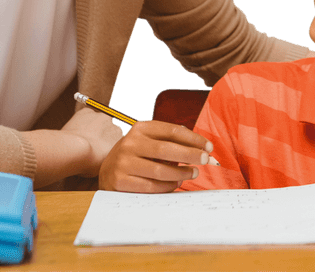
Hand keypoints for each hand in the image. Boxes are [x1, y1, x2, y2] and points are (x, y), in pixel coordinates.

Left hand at [61, 108, 124, 176]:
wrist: (75, 151)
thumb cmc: (89, 162)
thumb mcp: (104, 166)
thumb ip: (109, 158)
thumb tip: (104, 160)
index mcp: (120, 140)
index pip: (117, 140)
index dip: (108, 145)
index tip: (100, 150)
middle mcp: (114, 126)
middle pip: (109, 128)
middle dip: (102, 134)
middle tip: (91, 144)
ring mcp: (101, 117)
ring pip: (97, 121)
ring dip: (92, 127)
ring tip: (82, 138)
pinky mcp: (87, 112)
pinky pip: (86, 114)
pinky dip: (82, 120)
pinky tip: (76, 130)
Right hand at [98, 120, 213, 192]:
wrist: (106, 172)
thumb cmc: (137, 156)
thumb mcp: (149, 142)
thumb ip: (171, 142)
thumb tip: (201, 148)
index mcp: (140, 128)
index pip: (172, 131)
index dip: (193, 139)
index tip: (208, 147)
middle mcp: (130, 143)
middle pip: (167, 149)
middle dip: (190, 154)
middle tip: (205, 160)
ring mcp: (123, 162)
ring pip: (159, 170)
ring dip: (181, 173)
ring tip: (193, 173)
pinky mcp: (120, 181)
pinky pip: (150, 186)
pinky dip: (167, 186)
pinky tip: (176, 183)